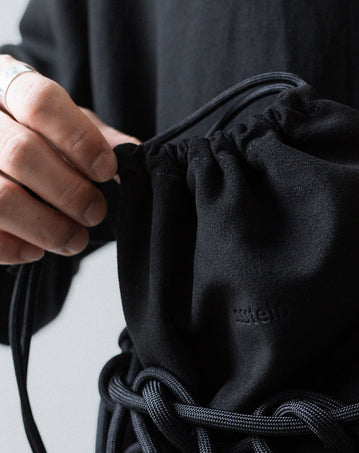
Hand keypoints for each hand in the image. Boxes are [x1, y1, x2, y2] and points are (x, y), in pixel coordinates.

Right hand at [0, 55, 137, 264]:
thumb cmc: (33, 132)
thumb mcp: (65, 123)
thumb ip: (97, 137)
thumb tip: (134, 153)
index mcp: (5, 85)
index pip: (39, 102)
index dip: (79, 139)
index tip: (107, 170)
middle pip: (20, 153)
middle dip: (69, 192)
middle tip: (96, 212)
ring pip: (0, 198)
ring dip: (46, 227)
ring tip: (75, 239)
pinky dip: (12, 247)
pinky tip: (35, 251)